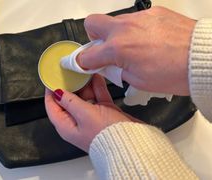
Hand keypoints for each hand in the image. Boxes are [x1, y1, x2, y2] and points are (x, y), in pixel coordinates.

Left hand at [45, 75, 135, 151]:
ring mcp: (90, 118)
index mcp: (66, 126)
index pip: (52, 106)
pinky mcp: (103, 114)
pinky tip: (97, 77)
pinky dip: (97, 88)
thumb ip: (70, 101)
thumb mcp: (84, 114)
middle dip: (69, 85)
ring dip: (85, 85)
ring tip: (84, 71)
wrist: (131, 144)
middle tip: (70, 71)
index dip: (50, 91)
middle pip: (67, 100)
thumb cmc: (106, 136)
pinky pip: (98, 97)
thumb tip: (57, 93)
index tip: (52, 77)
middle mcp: (76, 122)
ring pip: (84, 97)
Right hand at [77, 7, 195, 95]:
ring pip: (114, 21)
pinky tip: (148, 41)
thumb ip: (117, 71)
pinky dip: (135, 30)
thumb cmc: (176, 72)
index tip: (81, 64)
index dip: (81, 62)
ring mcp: (139, 18)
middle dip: (92, 37)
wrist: (203, 59)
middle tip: (103, 49)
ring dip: (116, 34)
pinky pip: (135, 20)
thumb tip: (109, 66)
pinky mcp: (153, 12)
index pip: (87, 54)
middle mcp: (124, 28)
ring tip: (133, 48)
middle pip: (92, 23)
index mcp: (118, 48)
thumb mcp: (138, 81)